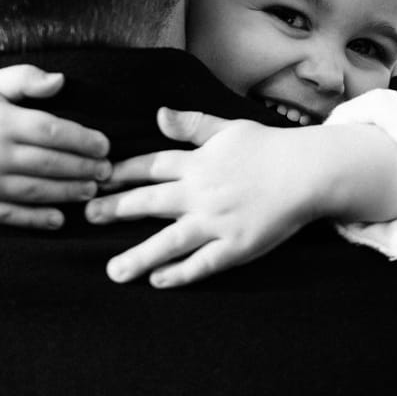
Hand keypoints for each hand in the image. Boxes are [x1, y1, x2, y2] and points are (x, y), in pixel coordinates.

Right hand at [0, 65, 109, 228]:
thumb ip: (25, 79)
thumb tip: (62, 81)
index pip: (52, 132)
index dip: (83, 141)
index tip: (105, 145)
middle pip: (49, 164)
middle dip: (84, 169)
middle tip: (108, 172)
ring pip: (35, 192)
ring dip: (68, 194)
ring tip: (91, 191)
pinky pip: (9, 215)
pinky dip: (36, 220)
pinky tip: (59, 218)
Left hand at [84, 108, 329, 287]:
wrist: (308, 172)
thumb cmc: (270, 147)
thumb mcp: (228, 127)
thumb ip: (191, 125)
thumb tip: (158, 114)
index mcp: (198, 163)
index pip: (150, 166)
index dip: (121, 172)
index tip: (96, 177)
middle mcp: (201, 193)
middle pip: (149, 202)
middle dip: (115, 209)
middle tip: (87, 218)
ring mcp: (217, 222)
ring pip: (169, 242)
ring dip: (138, 257)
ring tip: (113, 271)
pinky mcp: (236, 246)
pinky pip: (202, 263)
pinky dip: (179, 273)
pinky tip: (158, 281)